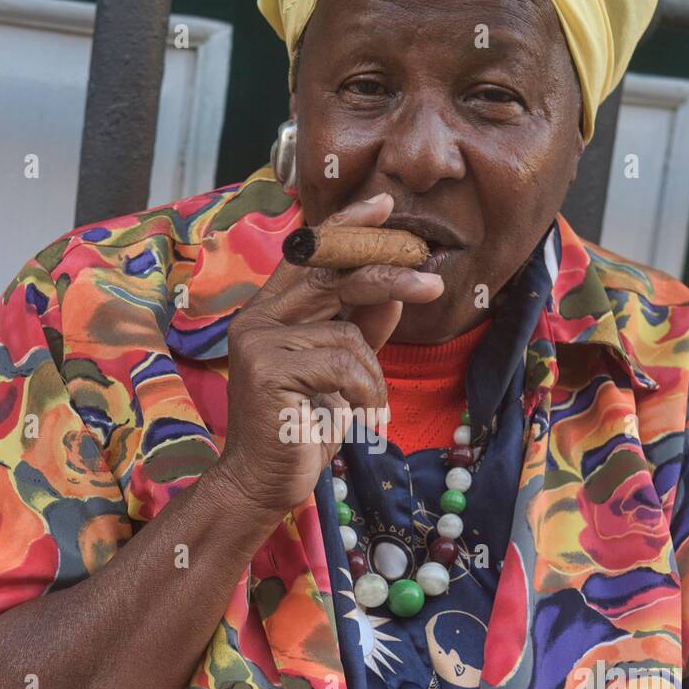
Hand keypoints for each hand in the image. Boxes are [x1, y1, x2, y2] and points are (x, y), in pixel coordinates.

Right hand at [218, 193, 442, 516]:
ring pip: (347, 331)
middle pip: (332, 275)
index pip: (310, 255)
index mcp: (271, 313)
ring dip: (372, 375)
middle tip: (431, 282)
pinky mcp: (267, 368)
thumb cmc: (303, 430)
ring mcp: (258, 341)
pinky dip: (363, 393)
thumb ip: (361, 330)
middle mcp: (257, 319)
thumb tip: (395, 292)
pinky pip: (343, 363)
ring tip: (367, 408)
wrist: (264, 483)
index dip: (346, 227)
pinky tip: (357, 418)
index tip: (384, 205)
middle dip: (387, 274)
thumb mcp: (342, 374)